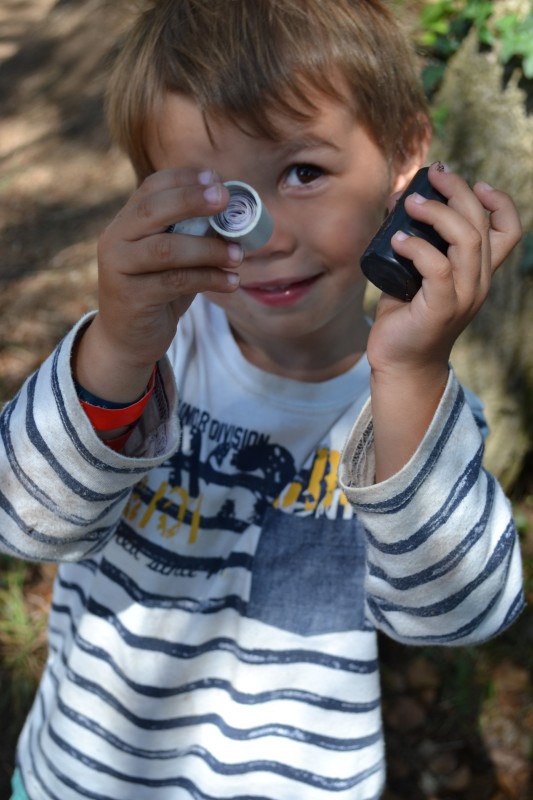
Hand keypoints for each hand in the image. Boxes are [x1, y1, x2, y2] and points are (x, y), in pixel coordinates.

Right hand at [74, 168, 242, 402]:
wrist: (128, 338)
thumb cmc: (157, 291)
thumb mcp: (173, 258)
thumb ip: (192, 234)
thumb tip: (235, 214)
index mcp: (125, 222)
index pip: (151, 188)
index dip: (184, 180)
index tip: (216, 178)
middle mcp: (115, 239)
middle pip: (152, 210)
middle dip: (192, 200)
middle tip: (226, 199)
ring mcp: (119, 268)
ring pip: (167, 249)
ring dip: (208, 249)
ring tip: (238, 255)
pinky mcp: (131, 297)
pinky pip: (175, 282)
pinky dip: (208, 279)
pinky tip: (231, 282)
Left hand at [368, 161, 521, 376]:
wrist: (401, 365)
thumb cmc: (406, 318)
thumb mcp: (417, 276)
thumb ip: (418, 246)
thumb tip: (398, 203)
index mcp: (478, 273)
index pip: (508, 232)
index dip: (500, 202)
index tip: (477, 183)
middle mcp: (478, 282)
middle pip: (482, 224)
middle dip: (459, 191)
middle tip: (433, 174)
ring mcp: (463, 296)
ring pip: (467, 240)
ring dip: (438, 213)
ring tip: (409, 202)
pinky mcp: (441, 308)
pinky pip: (437, 267)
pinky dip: (417, 247)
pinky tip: (396, 240)